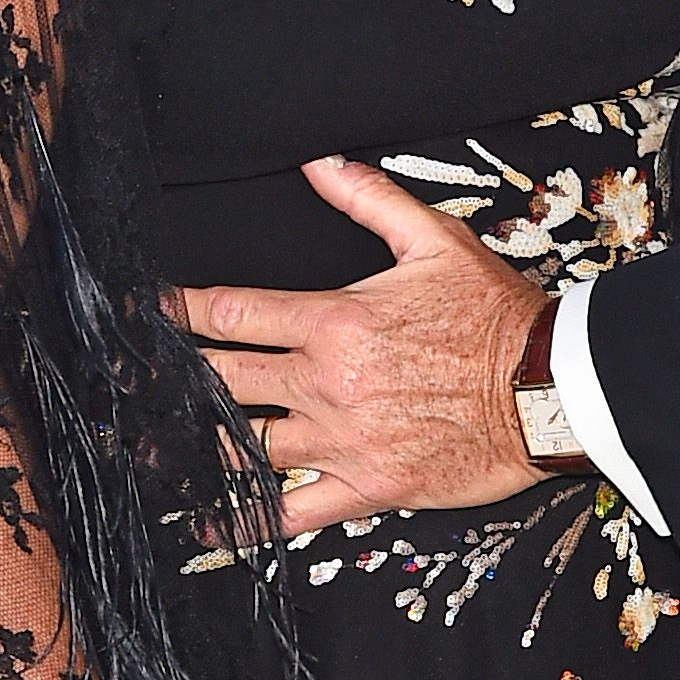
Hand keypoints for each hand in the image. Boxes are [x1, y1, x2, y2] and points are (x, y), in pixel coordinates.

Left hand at [176, 160, 545, 533]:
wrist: (549, 389)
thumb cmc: (496, 316)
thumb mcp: (437, 240)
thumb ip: (370, 199)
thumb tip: (319, 163)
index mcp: (336, 322)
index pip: (234, 313)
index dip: (179, 311)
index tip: (144, 312)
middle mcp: (328, 384)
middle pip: (224, 380)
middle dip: (171, 377)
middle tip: (130, 380)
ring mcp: (343, 441)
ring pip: (245, 446)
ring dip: (194, 444)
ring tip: (149, 444)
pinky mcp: (368, 486)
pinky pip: (292, 510)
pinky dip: (244, 516)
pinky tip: (207, 516)